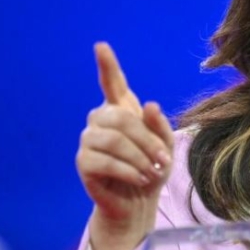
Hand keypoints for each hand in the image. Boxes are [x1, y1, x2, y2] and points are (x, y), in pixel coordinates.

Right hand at [76, 42, 173, 249]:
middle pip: (121, 118)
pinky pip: (105, 161)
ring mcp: (89, 139)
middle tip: (163, 161)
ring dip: (139, 158)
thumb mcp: (166, 147)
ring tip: (152, 172)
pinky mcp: (83, 161)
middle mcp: (100, 119)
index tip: (101, 46)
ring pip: (114, 141)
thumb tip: (149, 104)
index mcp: (121, 109)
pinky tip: (139, 179)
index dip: (107, 65)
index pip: (112, 83)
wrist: (138, 202)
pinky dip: (127, 171)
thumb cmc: (151, 169)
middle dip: (147, 140)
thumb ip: (159, 125)